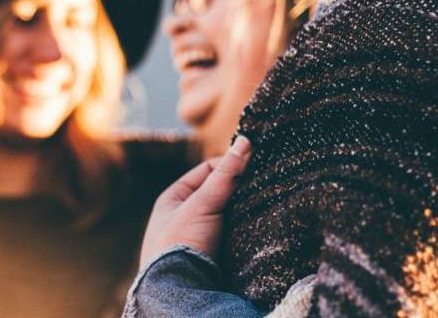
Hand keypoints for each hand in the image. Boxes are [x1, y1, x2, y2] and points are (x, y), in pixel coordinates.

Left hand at [139, 135, 251, 267]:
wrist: (179, 295)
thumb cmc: (181, 245)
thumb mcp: (202, 203)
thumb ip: (225, 174)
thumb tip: (245, 141)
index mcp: (173, 199)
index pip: (206, 171)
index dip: (228, 165)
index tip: (251, 164)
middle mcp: (184, 216)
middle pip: (219, 192)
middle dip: (238, 189)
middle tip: (262, 182)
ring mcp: (199, 237)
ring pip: (229, 214)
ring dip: (244, 210)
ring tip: (264, 202)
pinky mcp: (213, 256)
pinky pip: (234, 234)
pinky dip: (245, 229)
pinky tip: (259, 224)